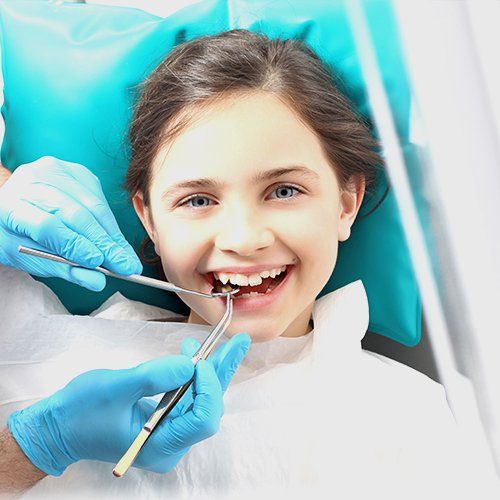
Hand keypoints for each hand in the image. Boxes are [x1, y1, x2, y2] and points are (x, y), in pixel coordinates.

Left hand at [0, 156, 141, 290]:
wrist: (17, 203)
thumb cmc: (21, 234)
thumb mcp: (32, 258)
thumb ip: (64, 269)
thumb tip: (97, 281)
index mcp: (9, 207)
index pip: (47, 226)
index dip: (75, 245)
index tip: (97, 263)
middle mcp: (31, 182)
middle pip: (75, 214)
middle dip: (104, 243)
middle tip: (125, 265)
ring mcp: (55, 171)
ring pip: (93, 205)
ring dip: (113, 235)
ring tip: (127, 257)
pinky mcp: (75, 170)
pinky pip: (100, 197)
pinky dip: (111, 222)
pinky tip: (117, 239)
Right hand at [7, 333, 250, 474]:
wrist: (58, 427)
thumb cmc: (81, 411)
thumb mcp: (116, 388)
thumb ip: (154, 376)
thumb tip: (190, 364)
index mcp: (160, 446)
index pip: (202, 419)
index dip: (208, 388)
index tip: (198, 361)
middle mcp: (170, 444)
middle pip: (208, 407)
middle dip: (221, 372)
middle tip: (238, 342)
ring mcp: (168, 434)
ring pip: (201, 400)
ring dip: (210, 370)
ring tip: (220, 343)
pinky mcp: (163, 421)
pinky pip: (187, 397)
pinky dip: (193, 375)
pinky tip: (194, 355)